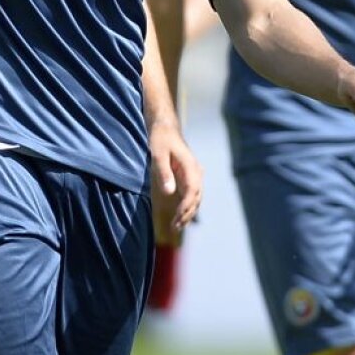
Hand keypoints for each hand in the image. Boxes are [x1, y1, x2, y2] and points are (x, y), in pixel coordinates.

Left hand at [148, 117, 202, 243]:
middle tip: (175, 227)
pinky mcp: (190, 176)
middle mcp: (196, 171)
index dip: (186, 207)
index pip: (192, 191)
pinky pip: (192, 194)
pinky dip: (188, 206)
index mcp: (191, 166)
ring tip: (177, 226)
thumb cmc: (160, 139)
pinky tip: (180, 216)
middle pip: (197, 197)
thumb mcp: (158, 154)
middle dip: (187, 214)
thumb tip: (169, 192)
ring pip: (196, 198)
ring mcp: (195, 174)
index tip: (177, 218)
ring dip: (188, 212)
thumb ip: (164, 172)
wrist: (165, 127)